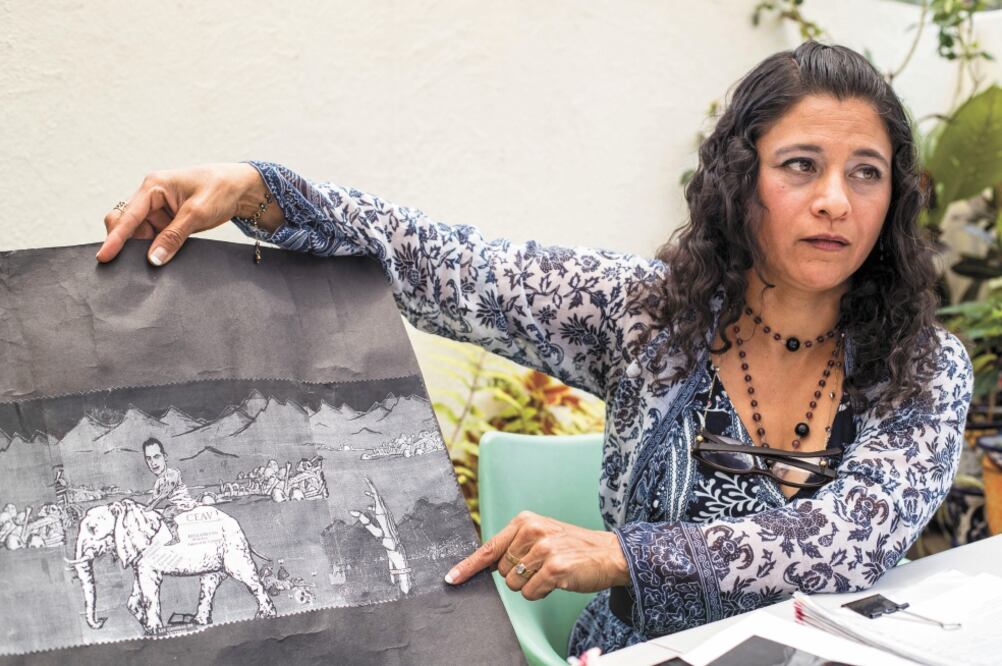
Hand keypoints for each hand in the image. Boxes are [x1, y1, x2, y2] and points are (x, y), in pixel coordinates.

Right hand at [97, 163, 280, 265]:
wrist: (241, 188)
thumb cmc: (220, 189)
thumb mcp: (198, 214)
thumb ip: (174, 237)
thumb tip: (153, 259)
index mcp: (153, 186)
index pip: (127, 216)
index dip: (115, 239)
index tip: (103, 257)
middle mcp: (150, 197)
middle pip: (125, 224)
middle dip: (126, 244)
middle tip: (132, 266)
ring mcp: (157, 210)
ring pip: (138, 234)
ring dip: (141, 249)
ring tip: (151, 265)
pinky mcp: (166, 221)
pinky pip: (152, 238)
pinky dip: (154, 249)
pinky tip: (160, 259)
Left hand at [445, 511, 628, 599]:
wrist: (610, 553)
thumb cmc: (574, 547)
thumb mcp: (543, 534)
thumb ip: (516, 544)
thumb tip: (488, 564)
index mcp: (526, 520)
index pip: (490, 546)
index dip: (469, 565)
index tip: (452, 578)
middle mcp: (532, 531)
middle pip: (501, 570)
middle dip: (517, 575)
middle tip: (541, 566)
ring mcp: (543, 549)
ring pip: (513, 583)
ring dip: (530, 584)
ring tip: (551, 571)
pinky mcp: (554, 568)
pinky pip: (529, 592)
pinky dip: (540, 592)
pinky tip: (557, 580)